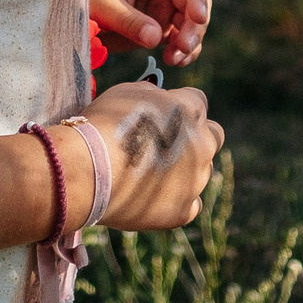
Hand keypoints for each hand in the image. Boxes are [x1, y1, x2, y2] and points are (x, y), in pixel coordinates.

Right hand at [80, 81, 220, 230]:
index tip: (161, 116)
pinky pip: (190, 204)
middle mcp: (203, 143)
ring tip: (151, 175)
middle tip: (167, 145)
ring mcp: (196, 179)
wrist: (89, 168)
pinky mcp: (184, 210)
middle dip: (196, 138)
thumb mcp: (127, 92)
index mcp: (190, 108)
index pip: (197, 101)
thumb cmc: (103, 124)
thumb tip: (159, 99)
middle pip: (213, 136)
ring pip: (202, 172)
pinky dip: (176, 201)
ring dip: (185, 171)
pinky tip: (154, 197)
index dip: (178, 108)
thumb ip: (152, 94)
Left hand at [89, 0, 210, 66]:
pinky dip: (182, 50)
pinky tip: (175, 61)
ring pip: (190, 21)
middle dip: (194, 24)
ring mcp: (161, 5)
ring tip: (175, 59)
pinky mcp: (157, 25)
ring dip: (190, 40)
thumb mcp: (101, 5)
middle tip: (184, 47)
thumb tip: (156, 38)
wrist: (66, 13)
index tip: (200, 17)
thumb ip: (128, 21)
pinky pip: (179, 37)